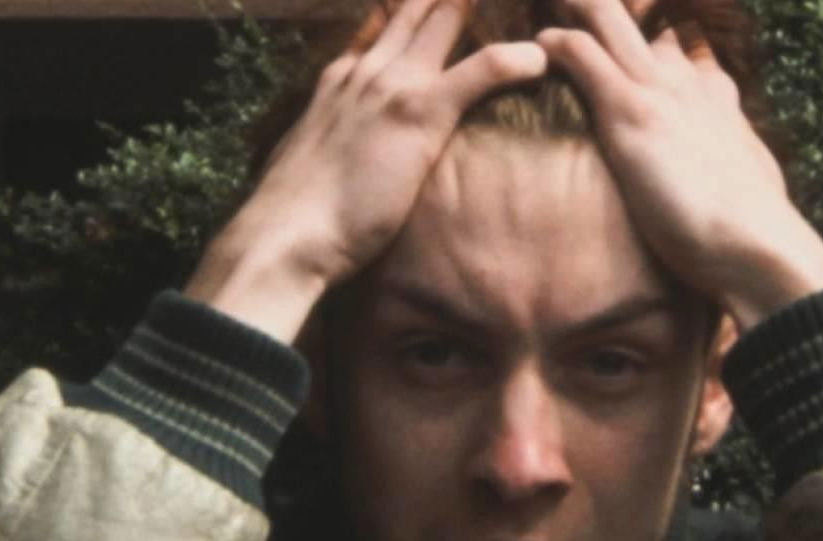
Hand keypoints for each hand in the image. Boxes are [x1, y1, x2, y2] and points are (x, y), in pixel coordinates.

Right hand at [186, 0, 546, 341]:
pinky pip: (478, 71)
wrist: (284, 235)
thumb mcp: (317, 158)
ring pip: (445, 17)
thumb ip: (341, 140)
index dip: (423, 7)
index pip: (389, 22)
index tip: (451, 2)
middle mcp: (368, 69)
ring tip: (533, 7)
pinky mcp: (417, 112)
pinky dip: (512, 60)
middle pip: (419, 5)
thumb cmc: (301, 215)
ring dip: (475, 3)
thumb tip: (356, 156)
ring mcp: (392, 85)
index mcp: (345, 78)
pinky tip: (539, 60)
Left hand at [536, 0, 822, 328]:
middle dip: (602, 9)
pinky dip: (557, 43)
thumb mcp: (748, 181)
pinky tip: (540, 44)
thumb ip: (731, 162)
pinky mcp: (630, 109)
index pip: (678, 45)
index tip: (625, 36)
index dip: (649, 36)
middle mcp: (686, 79)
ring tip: (549, 7)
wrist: (757, 245)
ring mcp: (658, 89)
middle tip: (571, 9)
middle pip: (637, 17)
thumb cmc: (753, 231)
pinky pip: (582, 53)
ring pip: (607, 16)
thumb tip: (737, 173)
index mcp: (713, 95)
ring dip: (576, 7)